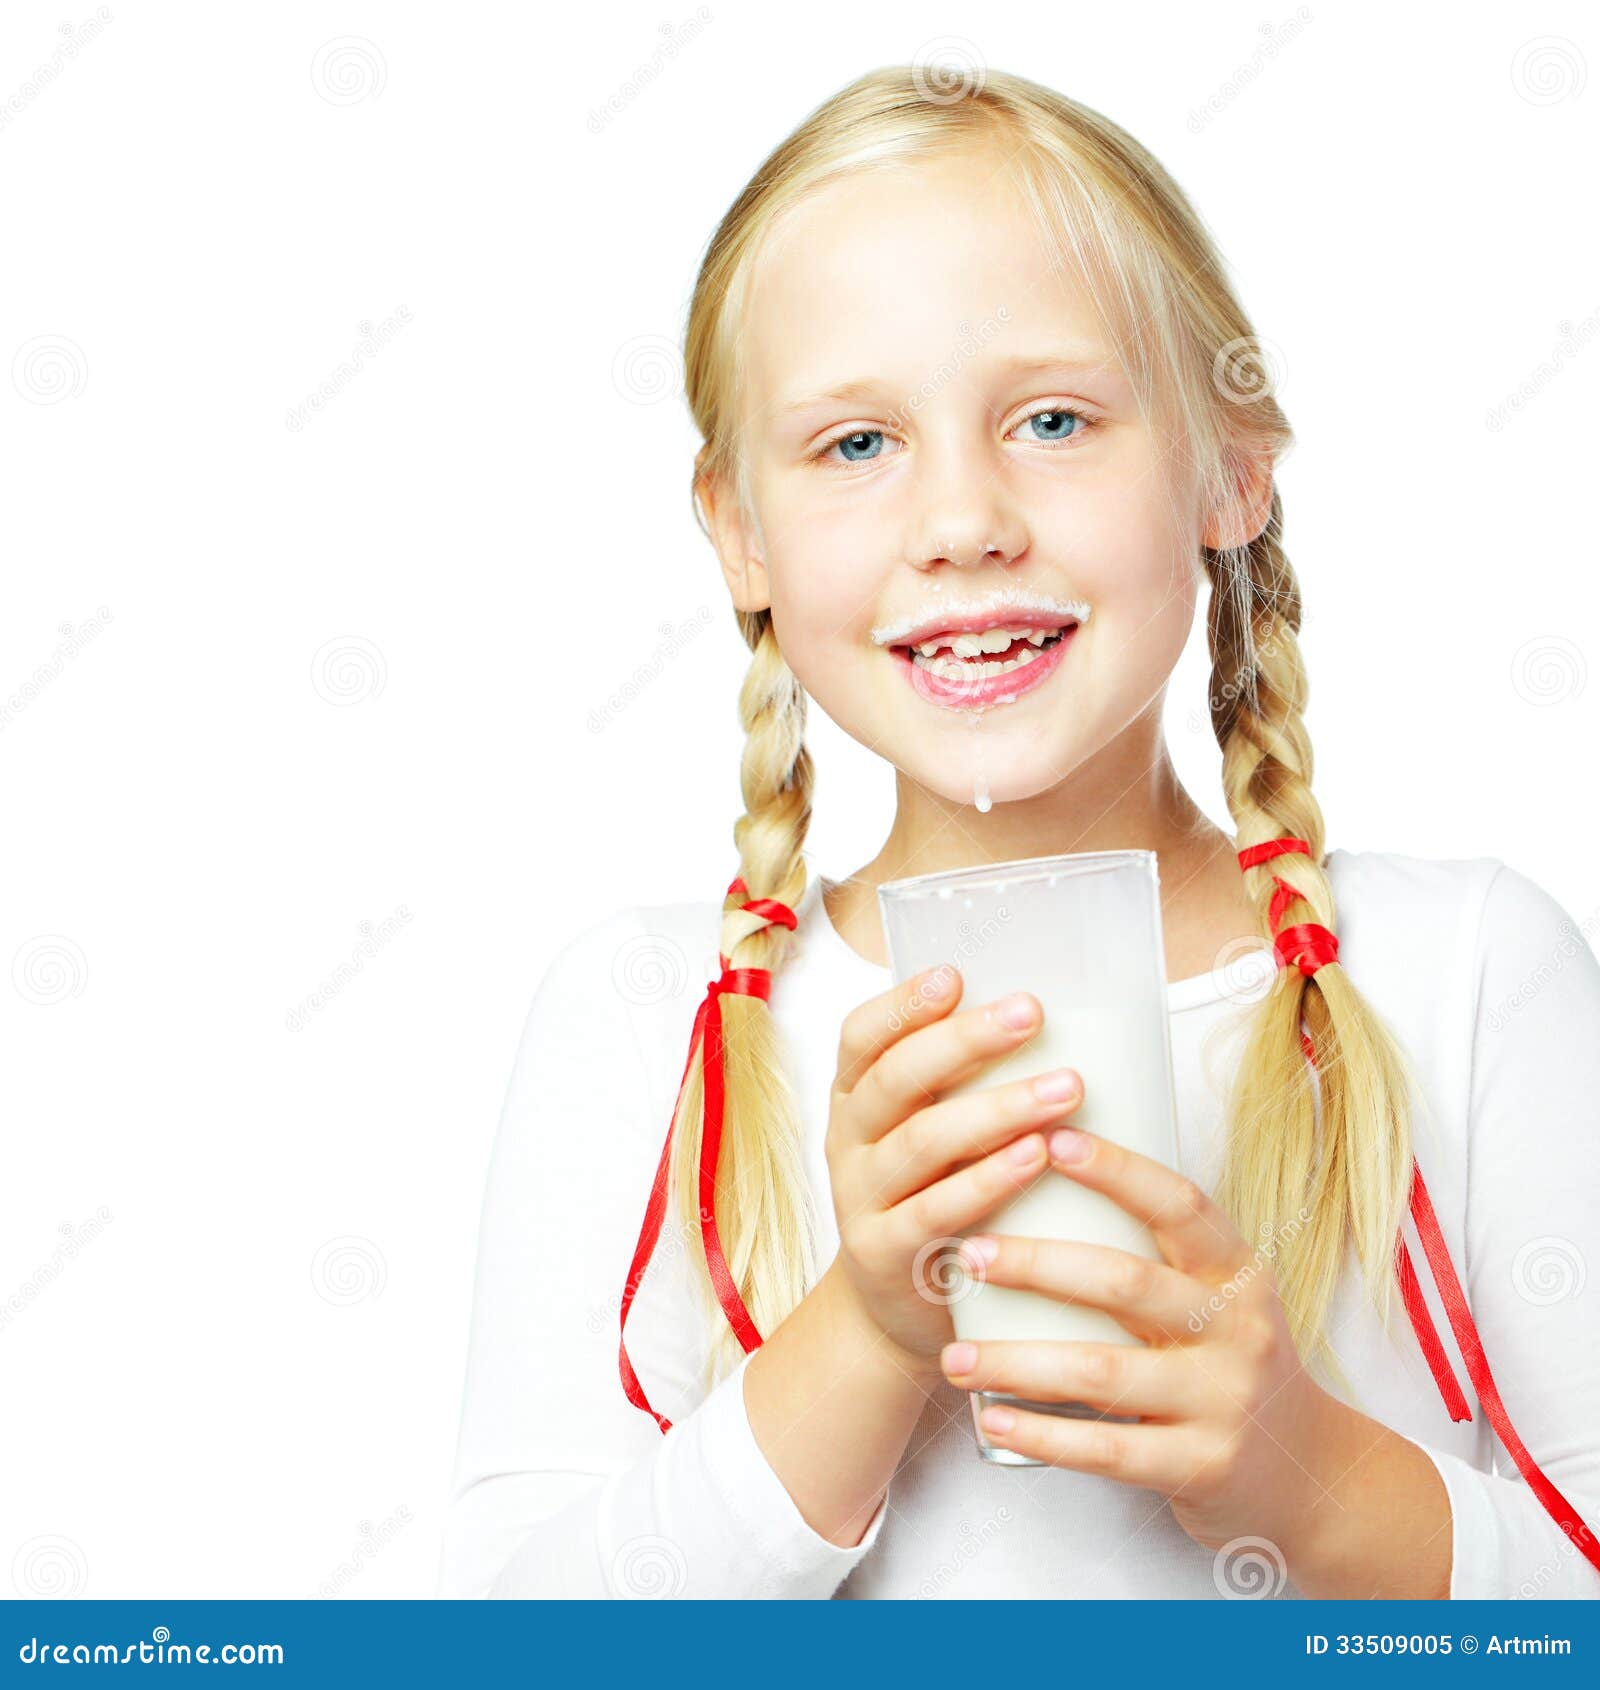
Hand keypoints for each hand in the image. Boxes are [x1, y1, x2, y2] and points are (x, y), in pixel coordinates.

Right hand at [824, 965, 1088, 1385]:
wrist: (889, 1311)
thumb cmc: (930, 1195)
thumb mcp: (926, 1131)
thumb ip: (959, 1082)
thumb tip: (1046, 1009)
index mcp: (854, 1097)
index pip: (862, 1036)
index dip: (903, 1004)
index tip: (956, 975)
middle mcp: (848, 1140)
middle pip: (896, 1078)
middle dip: (965, 1040)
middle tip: (1031, 1012)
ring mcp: (860, 1198)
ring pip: (923, 1141)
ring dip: (996, 1109)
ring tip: (1065, 1086)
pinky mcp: (885, 1254)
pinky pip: (936, 1211)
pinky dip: (988, 1181)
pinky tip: (1037, 1157)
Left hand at [937, 1121, 1337, 1555]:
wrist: (1305, 1475)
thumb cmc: (1226, 1362)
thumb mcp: (1215, 1297)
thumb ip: (1152, 1251)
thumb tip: (1041, 1171)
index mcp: (1236, 1272)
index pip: (1178, 1205)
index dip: (1116, 1169)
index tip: (1049, 1139)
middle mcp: (1237, 1329)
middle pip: (1126, 1282)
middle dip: (1037, 1264)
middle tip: (968, 1253)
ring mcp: (1223, 1401)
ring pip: (1103, 1371)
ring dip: (1017, 1361)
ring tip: (955, 1357)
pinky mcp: (1202, 1466)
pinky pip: (1108, 1448)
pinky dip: (1044, 1433)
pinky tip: (994, 1420)